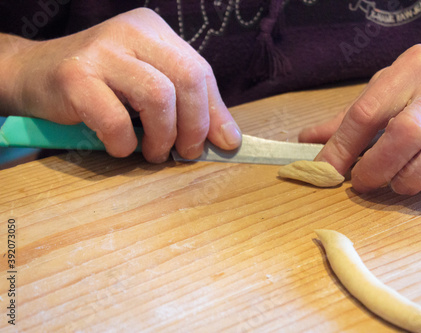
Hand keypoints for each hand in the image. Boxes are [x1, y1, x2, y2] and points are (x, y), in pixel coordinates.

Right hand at [1, 8, 240, 162]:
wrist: (34, 74)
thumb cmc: (100, 86)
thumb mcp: (148, 87)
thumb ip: (187, 106)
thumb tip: (229, 139)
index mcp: (154, 31)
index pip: (200, 71)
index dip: (215, 112)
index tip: (224, 142)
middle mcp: (131, 32)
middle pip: (188, 79)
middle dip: (195, 125)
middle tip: (186, 152)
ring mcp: (102, 50)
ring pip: (158, 97)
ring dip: (162, 137)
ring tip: (153, 151)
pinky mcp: (76, 76)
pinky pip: (116, 119)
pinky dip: (123, 143)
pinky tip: (119, 146)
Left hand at [299, 32, 420, 219]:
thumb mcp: (392, 84)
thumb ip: (353, 115)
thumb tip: (308, 139)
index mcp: (409, 70)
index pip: (366, 111)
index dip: (340, 147)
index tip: (325, 171)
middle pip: (407, 129)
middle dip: (378, 164)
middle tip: (364, 183)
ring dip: (419, 173)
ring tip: (401, 186)